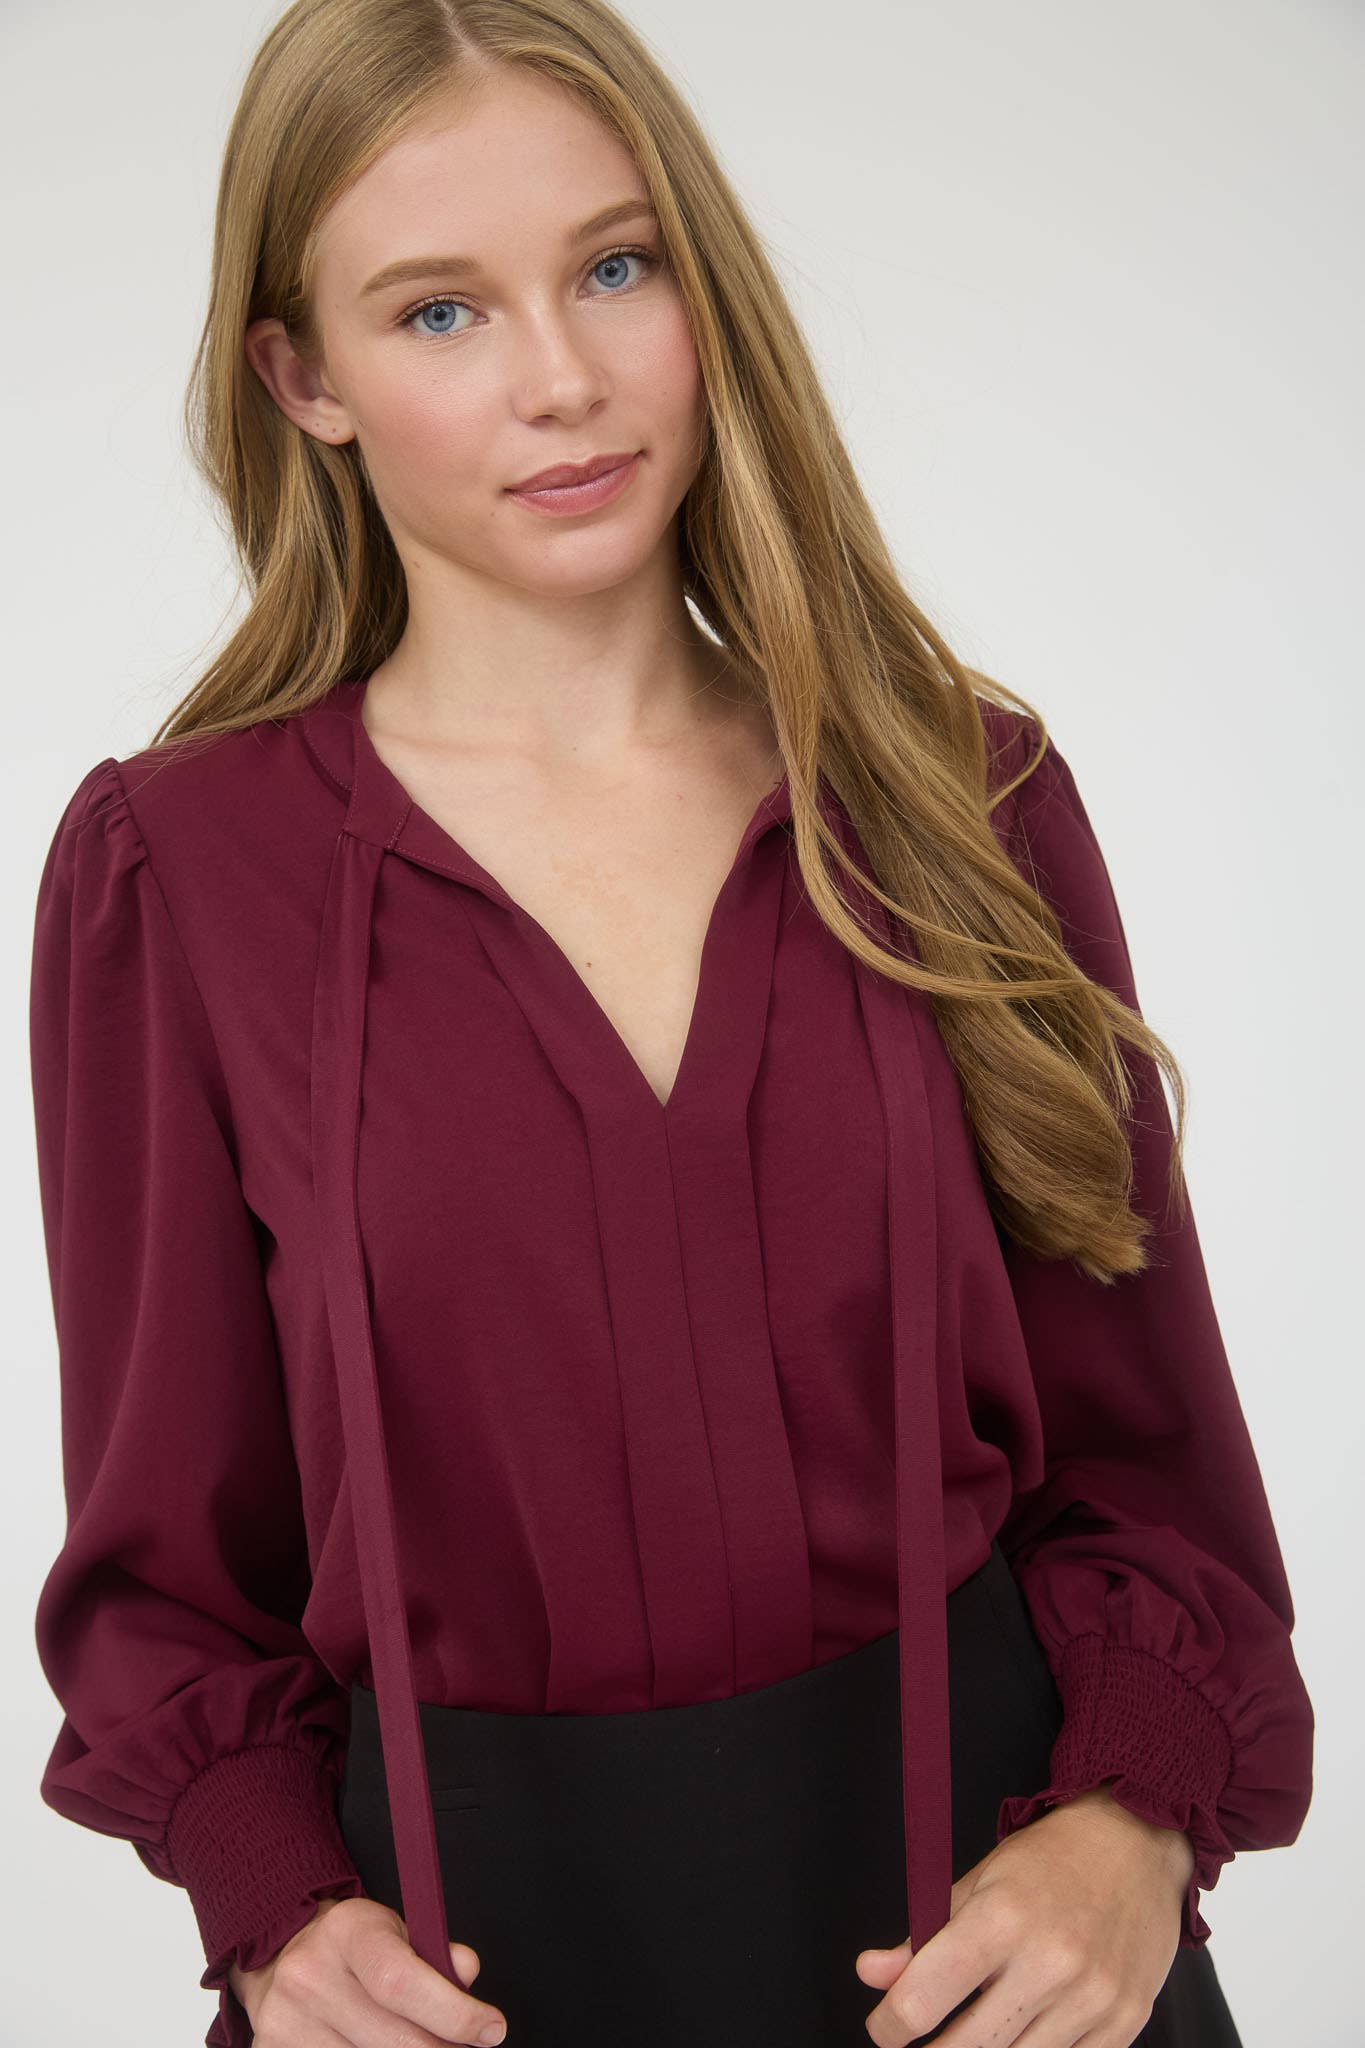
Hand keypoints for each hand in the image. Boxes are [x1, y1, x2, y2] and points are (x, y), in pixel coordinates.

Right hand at [228, 1893, 509, 2044]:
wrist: (280, 1961)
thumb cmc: (353, 1948)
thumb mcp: (395, 1931)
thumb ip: (435, 1951)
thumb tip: (466, 1971)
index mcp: (347, 1932)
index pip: (402, 1980)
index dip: (453, 2012)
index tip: (491, 2029)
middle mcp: (309, 1976)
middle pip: (394, 2039)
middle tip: (461, 2047)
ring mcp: (285, 2021)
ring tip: (423, 2045)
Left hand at [854, 1782, 1195, 2046]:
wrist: (1136, 1842)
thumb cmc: (1051, 1860)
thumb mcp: (977, 1882)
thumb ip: (923, 1936)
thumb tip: (870, 1974)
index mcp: (1000, 1918)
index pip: (923, 1999)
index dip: (890, 2025)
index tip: (885, 2029)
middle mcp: (1048, 1962)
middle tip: (923, 2042)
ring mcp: (1091, 1998)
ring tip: (968, 2039)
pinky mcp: (1124, 2021)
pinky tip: (1021, 2038)